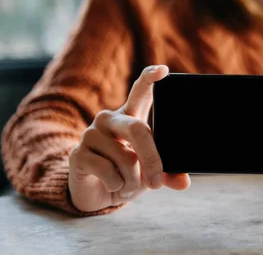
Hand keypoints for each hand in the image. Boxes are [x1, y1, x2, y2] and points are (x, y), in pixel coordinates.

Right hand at [68, 65, 189, 211]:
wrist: (97, 193)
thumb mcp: (151, 172)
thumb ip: (168, 173)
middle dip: (152, 159)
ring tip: (128, 184)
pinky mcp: (78, 153)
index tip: (163, 70)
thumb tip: (184, 183)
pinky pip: (108, 171)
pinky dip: (116, 186)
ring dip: (133, 181)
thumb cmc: (128, 174)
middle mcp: (109, 119)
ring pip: (126, 159)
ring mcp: (91, 134)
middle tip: (158, 182)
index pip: (140, 91)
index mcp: (131, 116)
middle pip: (138, 130)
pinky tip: (112, 185)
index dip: (150, 78)